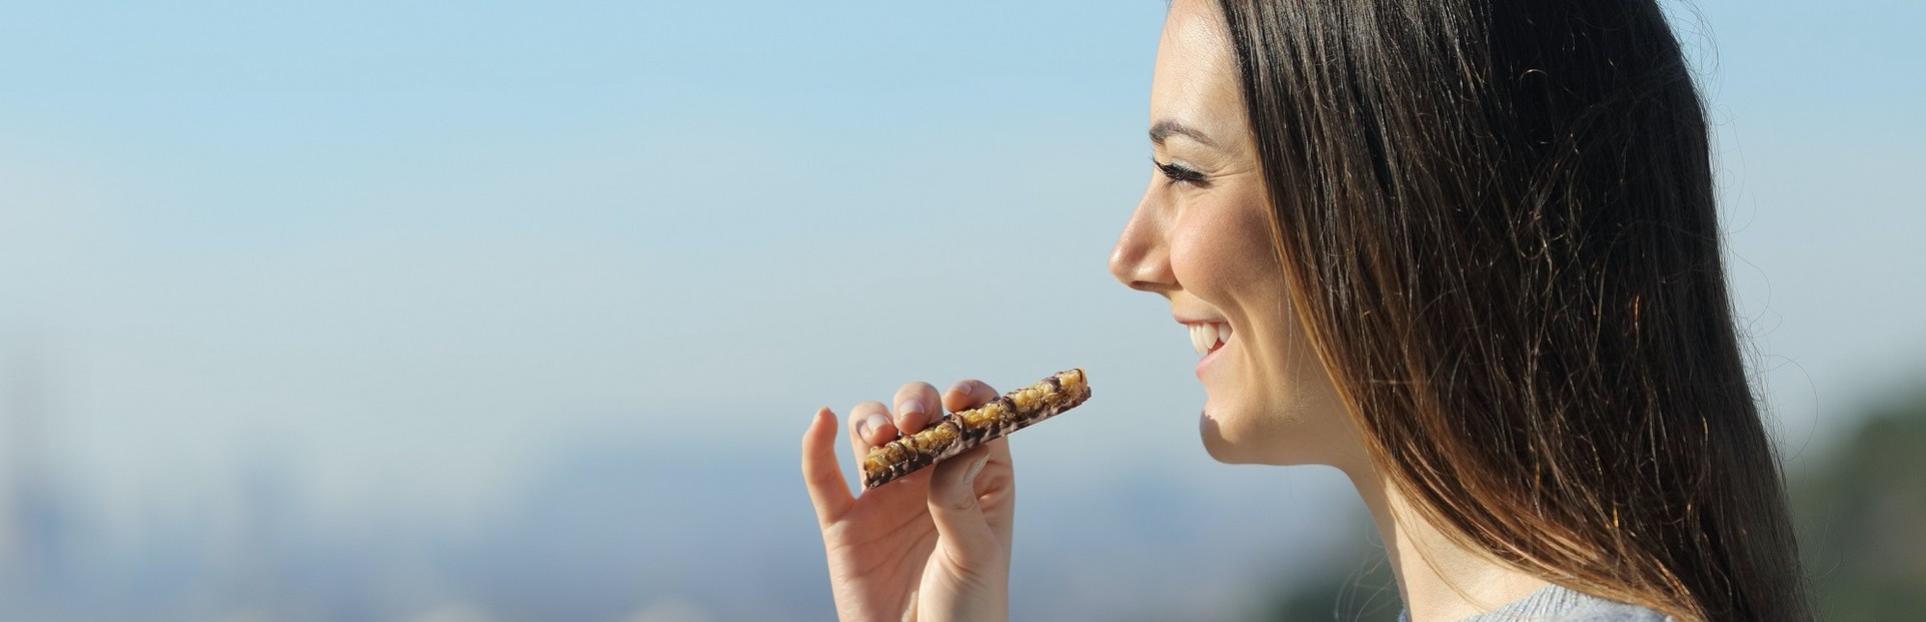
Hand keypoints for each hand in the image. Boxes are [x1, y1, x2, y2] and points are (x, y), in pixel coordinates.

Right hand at [800, 379, 1014, 621]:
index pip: (976, 420)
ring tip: (882, 437)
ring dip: (873, 420)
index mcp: (977, 481)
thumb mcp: (974, 554)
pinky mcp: (844, 524)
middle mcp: (931, 479)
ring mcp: (885, 497)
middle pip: (919, 416)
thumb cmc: (966, 613)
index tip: (960, 400)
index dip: (968, 398)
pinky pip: (823, 478)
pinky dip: (816, 446)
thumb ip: (960, 499)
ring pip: (872, 435)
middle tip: (913, 422)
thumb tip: (960, 440)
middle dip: (915, 404)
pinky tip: (821, 420)